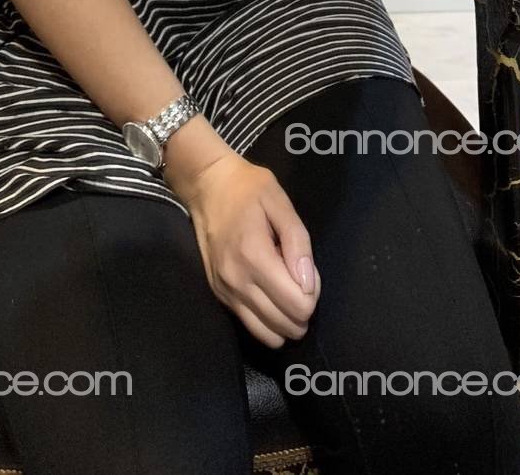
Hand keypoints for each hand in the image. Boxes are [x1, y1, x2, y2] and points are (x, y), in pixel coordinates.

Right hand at [167, 149, 321, 348]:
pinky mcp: (219, 295)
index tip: (307, 270)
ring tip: (286, 291)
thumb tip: (308, 284)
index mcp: (254, 256)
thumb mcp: (279, 202)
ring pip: (267, 335)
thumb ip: (297, 242)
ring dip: (286, 321)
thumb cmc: (247, 189)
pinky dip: (268, 320)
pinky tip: (269, 294)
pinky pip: (251, 326)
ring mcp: (225, 291)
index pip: (296, 305)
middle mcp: (237, 281)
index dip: (313, 294)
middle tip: (299, 280)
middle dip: (303, 310)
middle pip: (285, 326)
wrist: (206, 185)